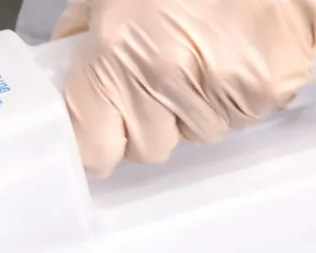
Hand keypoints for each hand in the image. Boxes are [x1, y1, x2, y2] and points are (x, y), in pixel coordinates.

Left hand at [53, 0, 315, 177]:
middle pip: (147, 149)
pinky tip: (235, 54)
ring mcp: (215, 85)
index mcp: (114, 51)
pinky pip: (239, 119)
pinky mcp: (262, 89)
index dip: (97, 146)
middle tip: (159, 78)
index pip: (93, 150)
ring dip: (194, 109)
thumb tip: (62, 65)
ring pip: (195, 134)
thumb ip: (80, 31)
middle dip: (149, 125)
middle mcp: (161, 75)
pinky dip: (236, 96)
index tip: (100, 134)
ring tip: (202, 55)